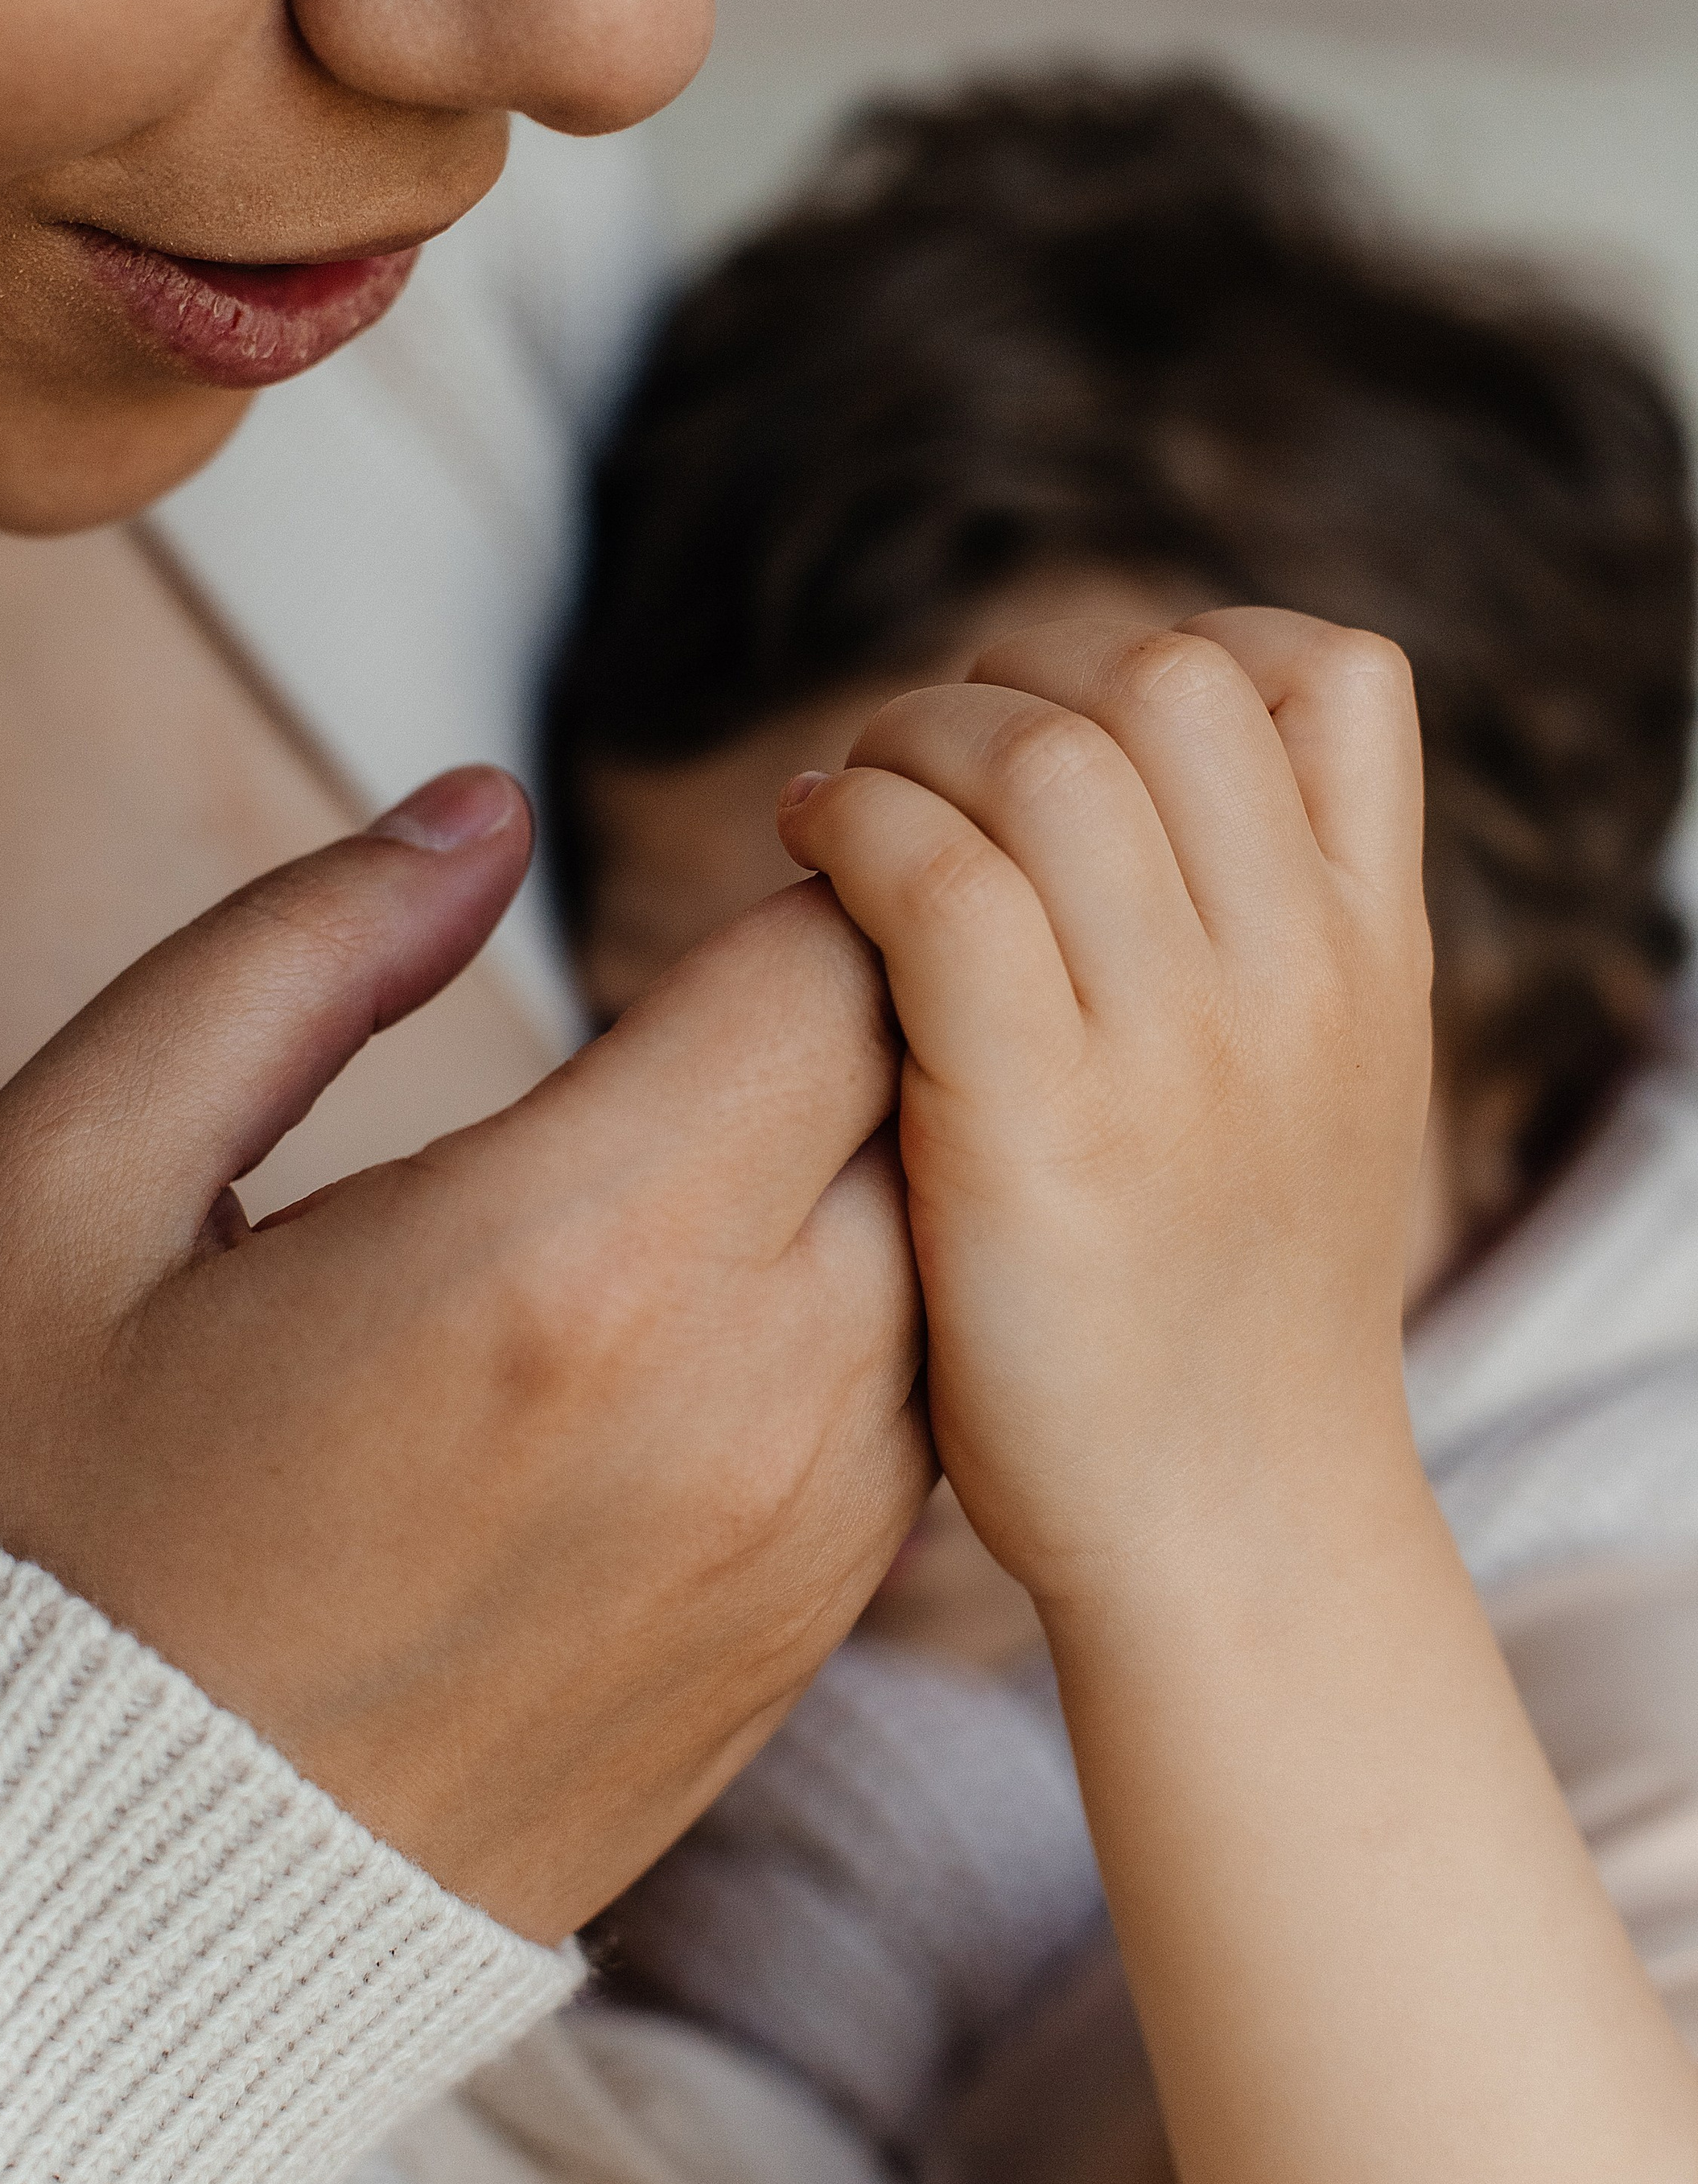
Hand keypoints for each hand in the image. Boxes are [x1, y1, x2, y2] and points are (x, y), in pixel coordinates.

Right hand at [0, 768, 928, 1942]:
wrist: (74, 1907)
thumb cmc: (48, 1524)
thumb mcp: (68, 1179)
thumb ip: (293, 952)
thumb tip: (485, 814)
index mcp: (563, 1262)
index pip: (838, 973)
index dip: (816, 875)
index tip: (757, 847)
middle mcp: (737, 1408)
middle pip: (933, 1106)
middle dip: (868, 1002)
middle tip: (760, 965)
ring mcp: (795, 1548)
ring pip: (954, 1259)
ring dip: (879, 1167)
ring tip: (743, 1127)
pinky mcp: (800, 1647)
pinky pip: (922, 1411)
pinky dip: (870, 1321)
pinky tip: (728, 1302)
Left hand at [776, 610, 1432, 1613]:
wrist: (1236, 1536)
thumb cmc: (1233, 1312)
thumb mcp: (1324, 1092)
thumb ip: (1266, 933)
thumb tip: (1140, 779)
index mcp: (1374, 953)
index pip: (1333, 674)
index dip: (1182, 648)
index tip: (1072, 722)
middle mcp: (1294, 977)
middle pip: (1166, 676)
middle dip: (1014, 677)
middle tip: (924, 759)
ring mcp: (1175, 1050)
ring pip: (1040, 758)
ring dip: (910, 742)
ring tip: (848, 806)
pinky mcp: (1037, 1127)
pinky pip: (936, 882)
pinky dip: (853, 824)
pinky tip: (810, 849)